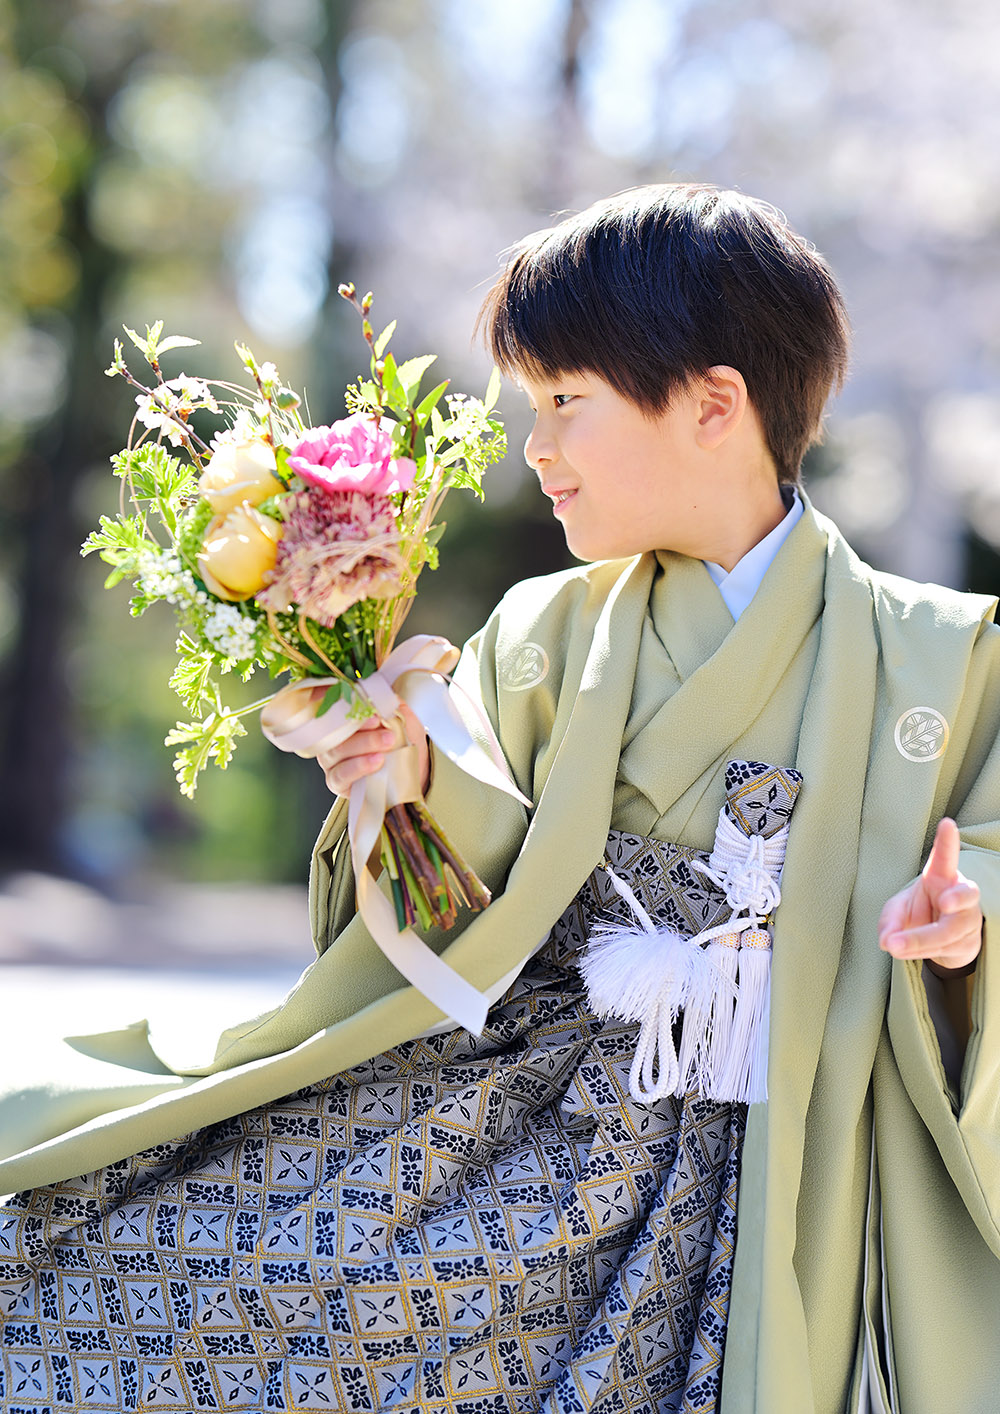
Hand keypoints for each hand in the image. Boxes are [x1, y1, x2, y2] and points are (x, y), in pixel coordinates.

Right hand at [315, 703, 429, 798]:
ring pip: (337, 750)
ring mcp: (332, 761)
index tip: (373, 711)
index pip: (337, 708)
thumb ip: (392, 706)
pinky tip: (376, 762)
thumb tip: (383, 695)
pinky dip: (358, 767)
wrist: (412, 774)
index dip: (351, 707)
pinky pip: (339, 775)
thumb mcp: (402, 720)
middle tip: (388, 733)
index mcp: (345, 718)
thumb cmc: (401, 744)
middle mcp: (333, 738)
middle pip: (336, 729)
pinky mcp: (336, 782)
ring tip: (387, 745)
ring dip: (363, 746)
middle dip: (362, 729)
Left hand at [878, 817, 982, 975]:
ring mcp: (968, 919)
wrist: (941, 939)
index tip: (947, 824)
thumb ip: (890, 921)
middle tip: (944, 902)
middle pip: (964, 895)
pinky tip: (904, 952)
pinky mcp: (969, 942)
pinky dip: (921, 953)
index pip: (946, 856)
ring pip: (951, 930)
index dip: (947, 841)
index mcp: (940, 876)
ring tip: (895, 946)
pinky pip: (946, 950)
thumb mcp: (897, 911)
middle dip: (956, 899)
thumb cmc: (919, 911)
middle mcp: (960, 893)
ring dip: (921, 940)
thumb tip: (886, 940)